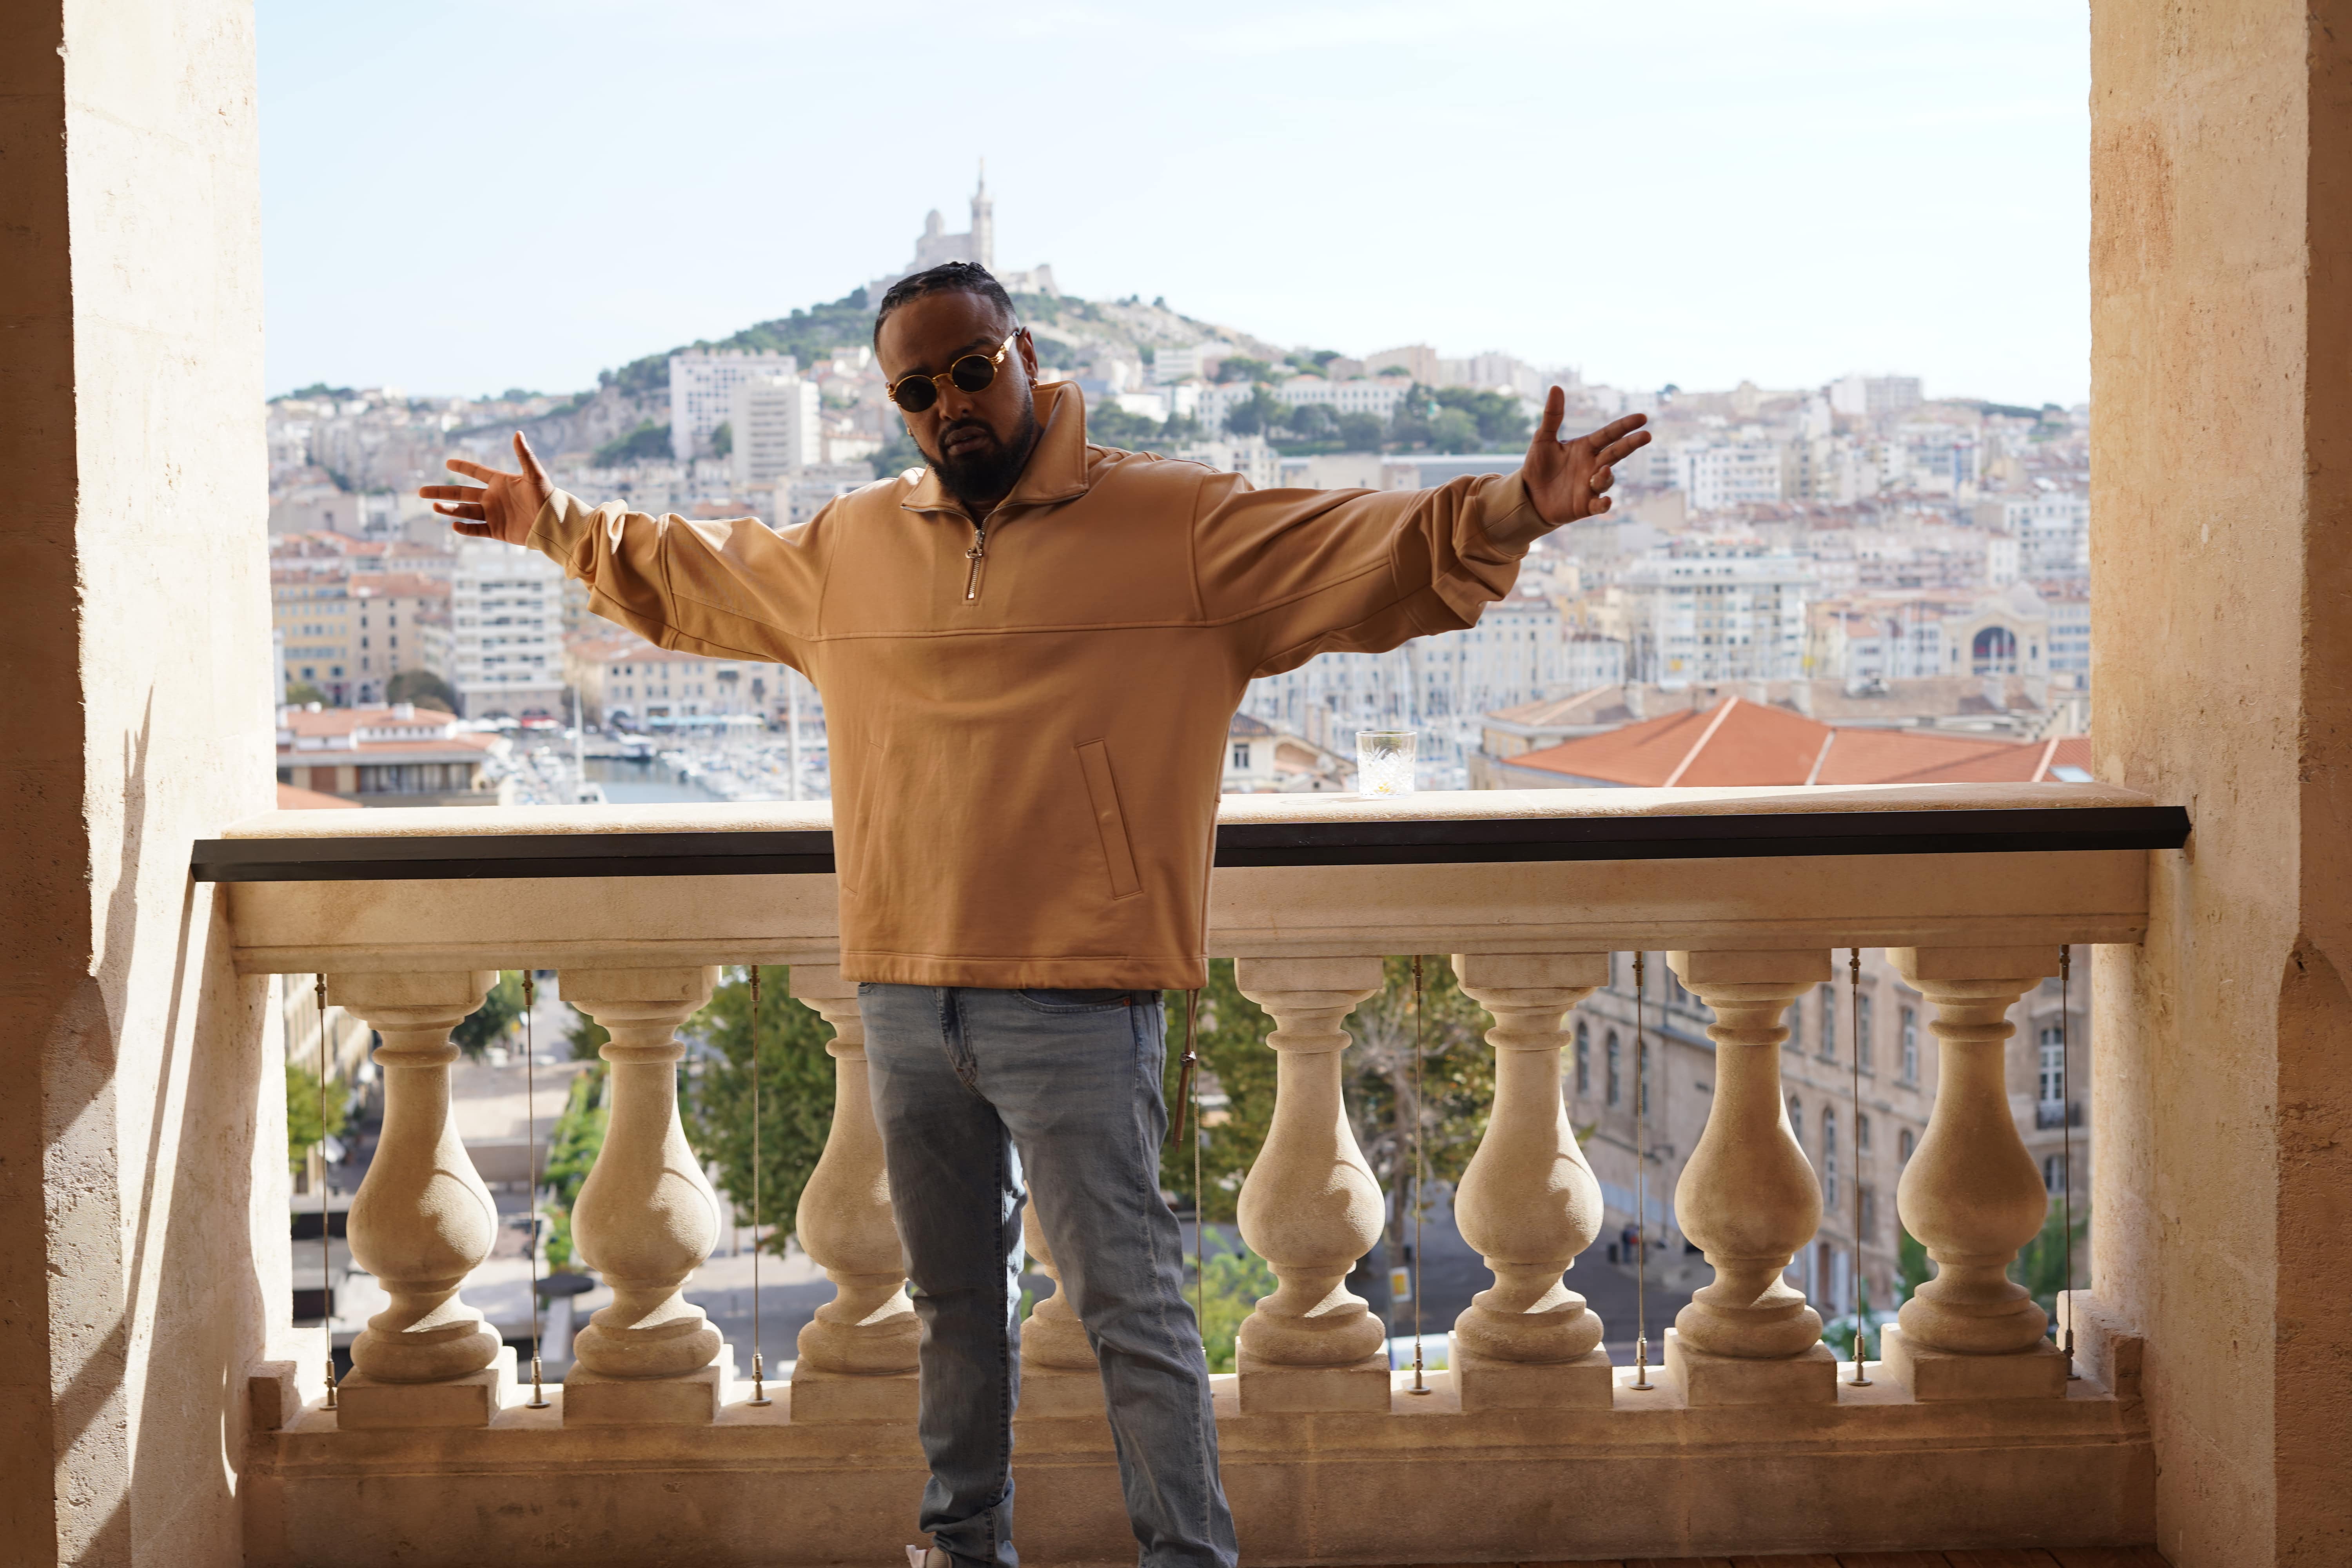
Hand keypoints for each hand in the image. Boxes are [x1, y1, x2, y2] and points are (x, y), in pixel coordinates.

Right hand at [418, 432, 552, 544]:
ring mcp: (493, 514)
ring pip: (465, 512)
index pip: (476, 472)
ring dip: (450, 509)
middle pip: (461, 493)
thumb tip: (518, 433)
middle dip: (441, 492)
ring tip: (435, 507)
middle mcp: (492, 498)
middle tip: (421, 492)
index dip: (463, 466)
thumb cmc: (546, 497)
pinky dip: (465, 529)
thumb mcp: (535, 475)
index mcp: (499, 482)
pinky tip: (454, 525)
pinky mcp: (496, 530)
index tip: (447, 462)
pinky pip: (476, 529)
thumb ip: (524, 455)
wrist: (553, 523)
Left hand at [1521, 390, 1650, 526]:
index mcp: (1586, 447)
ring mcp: (1590, 486)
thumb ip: (1552, 416)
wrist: (1529, 495)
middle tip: (1646, 435)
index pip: (1609, 434)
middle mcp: (1593, 465)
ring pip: (1607, 479)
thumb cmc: (1538, 465)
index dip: (1625, 426)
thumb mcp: (1543, 438)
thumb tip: (1555, 387)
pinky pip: (1599, 505)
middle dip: (1632, 444)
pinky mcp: (1585, 506)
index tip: (1642, 417)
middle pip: (1617, 452)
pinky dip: (1604, 504)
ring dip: (1607, 475)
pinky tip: (1606, 502)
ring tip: (1603, 469)